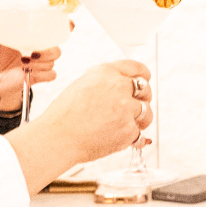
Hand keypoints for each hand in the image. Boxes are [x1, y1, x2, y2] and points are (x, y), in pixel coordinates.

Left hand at [0, 21, 71, 112]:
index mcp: (34, 38)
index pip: (56, 30)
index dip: (66, 26)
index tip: (68, 23)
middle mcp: (41, 50)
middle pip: (57, 48)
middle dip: (48, 50)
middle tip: (33, 51)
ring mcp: (42, 64)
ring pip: (53, 61)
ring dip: (41, 61)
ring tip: (24, 62)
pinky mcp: (40, 76)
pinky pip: (51, 75)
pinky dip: (42, 74)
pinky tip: (29, 72)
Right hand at [37, 60, 153, 160]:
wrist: (58, 137)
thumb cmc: (63, 115)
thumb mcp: (82, 85)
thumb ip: (105, 83)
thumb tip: (121, 87)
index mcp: (106, 72)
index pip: (136, 68)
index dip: (143, 75)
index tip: (145, 79)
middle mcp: (118, 87)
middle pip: (145, 89)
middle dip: (143, 98)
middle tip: (134, 107)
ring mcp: (125, 109)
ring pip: (147, 112)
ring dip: (141, 120)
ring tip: (126, 125)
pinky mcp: (128, 130)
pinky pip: (140, 134)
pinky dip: (133, 138)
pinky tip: (122, 138)